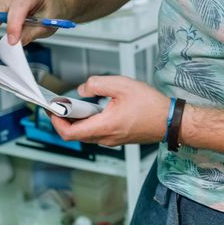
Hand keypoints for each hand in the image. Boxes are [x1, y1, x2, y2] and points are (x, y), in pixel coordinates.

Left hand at [50, 76, 170, 146]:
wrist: (170, 121)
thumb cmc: (151, 106)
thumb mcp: (122, 85)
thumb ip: (97, 84)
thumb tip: (82, 90)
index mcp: (104, 126)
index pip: (69, 133)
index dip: (56, 122)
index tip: (53, 109)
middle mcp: (106, 138)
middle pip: (75, 134)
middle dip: (66, 118)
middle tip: (65, 103)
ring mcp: (111, 140)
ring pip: (86, 133)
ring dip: (79, 120)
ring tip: (83, 103)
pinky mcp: (117, 139)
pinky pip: (97, 133)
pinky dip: (91, 121)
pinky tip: (98, 109)